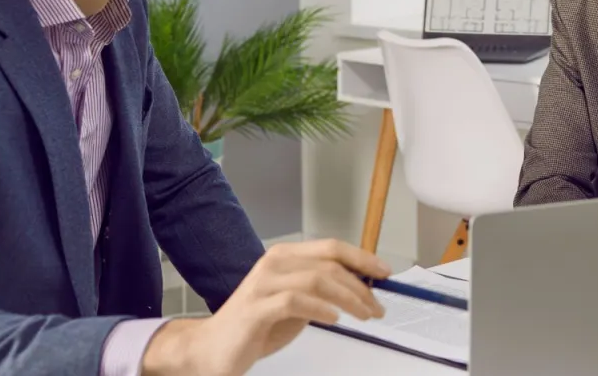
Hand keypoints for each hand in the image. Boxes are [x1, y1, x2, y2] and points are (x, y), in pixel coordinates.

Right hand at [141, 239, 389, 375]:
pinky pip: (296, 301)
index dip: (362, 258)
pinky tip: (334, 319)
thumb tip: (361, 286)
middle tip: (377, 306)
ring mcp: (263, 284)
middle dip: (361, 285)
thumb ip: (321, 291)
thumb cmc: (256, 327)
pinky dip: (321, 309)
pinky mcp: (256, 307)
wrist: (212, 350)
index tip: (385, 272)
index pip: (331, 248)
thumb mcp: (297, 304)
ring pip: (318, 279)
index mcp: (285, 257)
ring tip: (364, 315)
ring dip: (349, 298)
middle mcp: (274, 263)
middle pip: (329, 263)